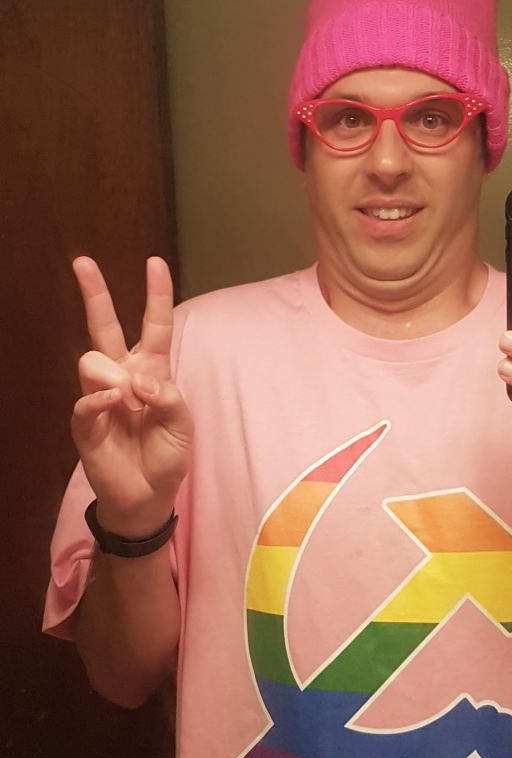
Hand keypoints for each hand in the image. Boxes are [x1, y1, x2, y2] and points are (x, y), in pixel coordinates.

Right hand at [71, 256, 192, 535]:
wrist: (148, 495)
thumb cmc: (167, 455)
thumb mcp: (183, 424)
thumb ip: (168, 397)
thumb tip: (137, 381)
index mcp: (152, 371)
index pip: (154, 325)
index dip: (155, 294)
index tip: (155, 262)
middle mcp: (123, 376)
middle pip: (105, 326)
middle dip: (94, 293)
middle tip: (81, 262)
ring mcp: (100, 397)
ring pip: (91, 359)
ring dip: (113, 376)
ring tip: (129, 401)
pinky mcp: (85, 422)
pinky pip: (85, 399)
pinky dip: (100, 399)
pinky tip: (114, 404)